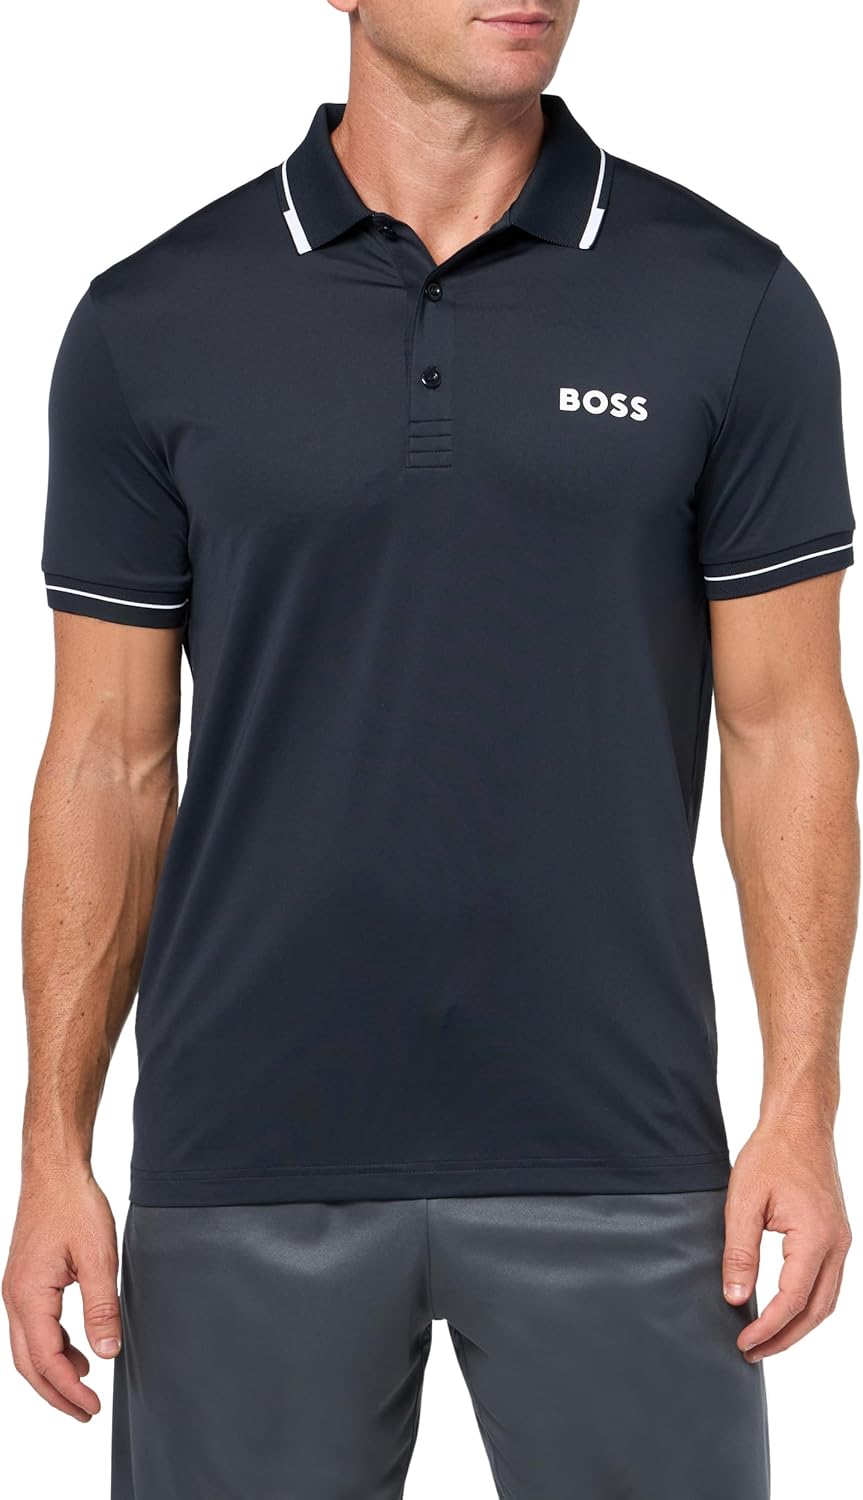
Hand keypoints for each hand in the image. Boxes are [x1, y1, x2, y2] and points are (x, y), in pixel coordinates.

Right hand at [3, 1169, 121, 1419]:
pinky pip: (33, 1328)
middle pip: (29, 1364)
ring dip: (53, 1373)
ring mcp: (16, 1290)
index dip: (69, 1391)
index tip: (92, 1408)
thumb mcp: (98, 1257)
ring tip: (83, 1387)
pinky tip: (76, 1351)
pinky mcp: (24, 1282)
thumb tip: (106, 1354)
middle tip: (85, 1412)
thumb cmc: (74, 1205)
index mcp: (28, 1296)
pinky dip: (52, 1348)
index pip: (46, 1361)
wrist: (55, 1172)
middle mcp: (14, 1298)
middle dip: (56, 1394)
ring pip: (27, 1349)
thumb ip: (102, 1308)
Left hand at [723, 1123, 851, 1361]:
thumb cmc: (771, 1155)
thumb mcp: (744, 1202)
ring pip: (826, 1301)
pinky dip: (808, 1304)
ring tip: (766, 1339)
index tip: (743, 1342)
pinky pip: (827, 1282)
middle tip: (752, 1352)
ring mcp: (841, 1241)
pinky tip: (784, 1309)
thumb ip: (739, 1253)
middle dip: (785, 1338)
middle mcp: (836, 1244)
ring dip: (798, 1325)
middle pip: (816, 1311)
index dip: (767, 1327)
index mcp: (815, 1237)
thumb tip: (735, 1297)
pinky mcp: (836, 1236)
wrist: (799, 1125)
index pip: (792, 1299)